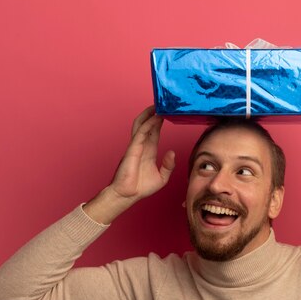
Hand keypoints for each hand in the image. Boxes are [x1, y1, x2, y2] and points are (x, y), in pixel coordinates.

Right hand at [83, 106, 174, 223]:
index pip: (154, 133)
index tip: (166, 113)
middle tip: (161, 104)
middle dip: (153, 114)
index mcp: (148, 152)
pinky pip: (141, 133)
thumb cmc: (141, 187)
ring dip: (149, 115)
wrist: (128, 195)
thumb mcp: (161, 177)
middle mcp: (142, 146)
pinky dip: (148, 124)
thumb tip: (172, 152)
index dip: (159, 122)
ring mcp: (136, 146)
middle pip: (147, 125)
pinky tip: (155, 118)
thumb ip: (168, 165)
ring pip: (141, 125)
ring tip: (157, 105)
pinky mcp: (132, 149)